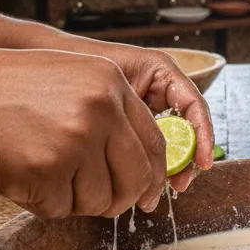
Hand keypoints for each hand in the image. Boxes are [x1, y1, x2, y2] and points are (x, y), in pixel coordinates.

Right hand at [0, 49, 168, 219]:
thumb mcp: (68, 78)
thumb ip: (107, 112)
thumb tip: (141, 165)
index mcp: (110, 82)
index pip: (154, 141)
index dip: (154, 174)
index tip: (150, 192)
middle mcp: (100, 108)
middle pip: (136, 177)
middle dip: (122, 198)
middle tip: (104, 203)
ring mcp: (75, 140)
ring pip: (100, 200)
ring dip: (75, 200)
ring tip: (42, 174)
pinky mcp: (46, 170)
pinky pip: (61, 210)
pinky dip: (42, 204)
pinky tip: (20, 176)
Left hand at [74, 42, 214, 191]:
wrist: (46, 61)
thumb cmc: (77, 61)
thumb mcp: (113, 80)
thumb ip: (136, 107)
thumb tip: (158, 149)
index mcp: (162, 73)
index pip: (194, 105)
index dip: (203, 135)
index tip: (202, 161)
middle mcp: (159, 91)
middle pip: (187, 129)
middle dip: (186, 158)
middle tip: (179, 183)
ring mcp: (146, 109)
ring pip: (170, 143)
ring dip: (168, 166)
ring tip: (157, 188)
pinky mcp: (131, 125)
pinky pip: (147, 148)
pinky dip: (147, 166)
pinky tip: (140, 182)